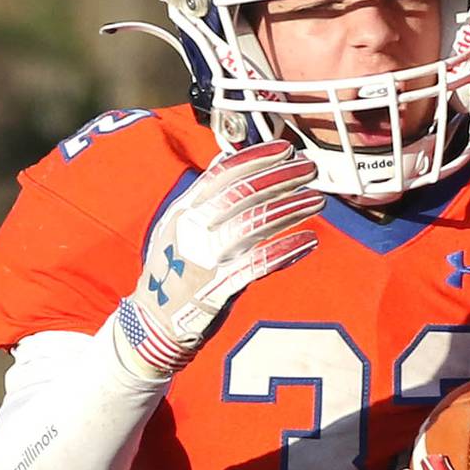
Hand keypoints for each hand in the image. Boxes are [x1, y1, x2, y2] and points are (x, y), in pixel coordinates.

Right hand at [116, 139, 322, 375]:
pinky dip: (284, 251)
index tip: (287, 149)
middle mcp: (193, 229)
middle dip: (280, 177)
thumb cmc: (173, 269)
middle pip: (242, 193)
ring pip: (252, 224)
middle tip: (309, 169)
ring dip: (289, 209)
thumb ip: (204, 195)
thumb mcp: (178, 225)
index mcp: (185, 210)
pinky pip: (256, 266)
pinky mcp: (218, 287)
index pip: (222, 173)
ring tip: (316, 200)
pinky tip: (308, 241)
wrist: (154, 320)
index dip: (257, 157)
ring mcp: (205, 258)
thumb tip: (229, 161)